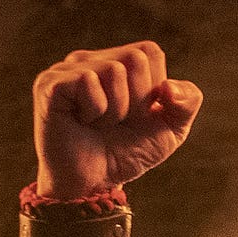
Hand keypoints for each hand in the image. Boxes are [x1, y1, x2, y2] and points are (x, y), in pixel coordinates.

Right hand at [33, 42, 200, 198]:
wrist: (93, 185)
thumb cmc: (127, 154)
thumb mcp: (170, 130)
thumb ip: (187, 102)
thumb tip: (169, 85)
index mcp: (117, 61)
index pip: (150, 52)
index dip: (152, 90)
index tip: (135, 115)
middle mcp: (91, 59)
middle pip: (135, 58)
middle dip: (136, 101)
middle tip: (115, 122)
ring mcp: (67, 69)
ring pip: (114, 70)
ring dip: (115, 110)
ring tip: (98, 124)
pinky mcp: (50, 84)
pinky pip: (88, 81)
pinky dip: (95, 111)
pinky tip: (81, 122)